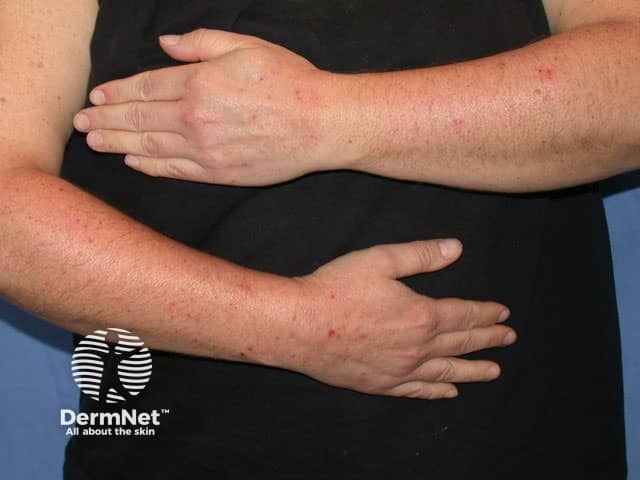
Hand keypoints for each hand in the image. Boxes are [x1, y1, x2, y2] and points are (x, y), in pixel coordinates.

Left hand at [74, 29, 343, 185]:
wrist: (320, 124)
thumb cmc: (289, 80)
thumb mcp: (246, 45)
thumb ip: (200, 43)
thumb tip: (165, 44)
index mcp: (199, 83)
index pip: (144, 88)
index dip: (116, 92)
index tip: (96, 95)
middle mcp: (194, 118)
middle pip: (138, 120)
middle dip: (105, 119)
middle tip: (80, 122)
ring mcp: (205, 150)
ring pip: (149, 147)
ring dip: (117, 144)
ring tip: (94, 142)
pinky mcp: (218, 173)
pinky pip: (174, 170)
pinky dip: (150, 167)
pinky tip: (133, 163)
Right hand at [286, 238, 515, 399]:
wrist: (299, 325)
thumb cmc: (336, 289)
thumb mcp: (380, 260)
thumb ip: (421, 255)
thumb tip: (456, 248)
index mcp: (422, 315)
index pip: (465, 314)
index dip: (487, 314)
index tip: (504, 315)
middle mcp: (418, 348)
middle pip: (462, 344)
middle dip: (489, 340)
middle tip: (509, 339)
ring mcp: (400, 370)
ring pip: (447, 372)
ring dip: (473, 370)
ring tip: (494, 371)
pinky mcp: (381, 384)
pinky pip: (418, 391)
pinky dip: (437, 391)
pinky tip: (450, 392)